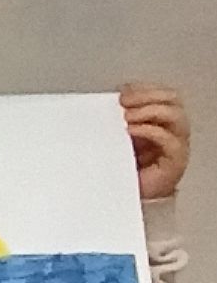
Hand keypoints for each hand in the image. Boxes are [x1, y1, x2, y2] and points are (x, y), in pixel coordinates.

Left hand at [124, 84, 188, 199]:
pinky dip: (149, 130)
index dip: (144, 88)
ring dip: (149, 110)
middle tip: (124, 101)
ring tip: (127, 117)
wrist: (125, 194)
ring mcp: (176, 144)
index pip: (162, 94)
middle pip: (173, 100)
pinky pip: (169, 139)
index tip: (122, 90)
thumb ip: (116, 118)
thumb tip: (107, 101)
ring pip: (175, 115)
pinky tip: (131, 131)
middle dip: (147, 96)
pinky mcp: (175, 161)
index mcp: (159, 120)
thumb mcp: (116, 135)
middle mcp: (172, 129)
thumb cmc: (121, 165)